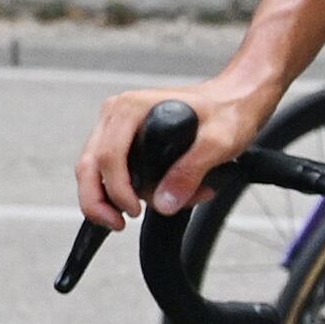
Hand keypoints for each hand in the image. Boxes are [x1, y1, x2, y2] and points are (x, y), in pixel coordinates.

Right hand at [76, 78, 268, 225]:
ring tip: (140, 210)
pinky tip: (149, 196)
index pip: (107, 156)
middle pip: (89, 164)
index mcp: (131, 108)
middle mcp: (116, 114)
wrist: (235, 99)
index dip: (116, 189)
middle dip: (97, 200)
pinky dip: (122, 189)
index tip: (133, 211)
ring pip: (93, 169)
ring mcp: (116, 125)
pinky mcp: (122, 137)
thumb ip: (190, 171)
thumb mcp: (219, 141)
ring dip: (110, 197)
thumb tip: (163, 202)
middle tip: (116, 224)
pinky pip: (108, 169)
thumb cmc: (227, 111)